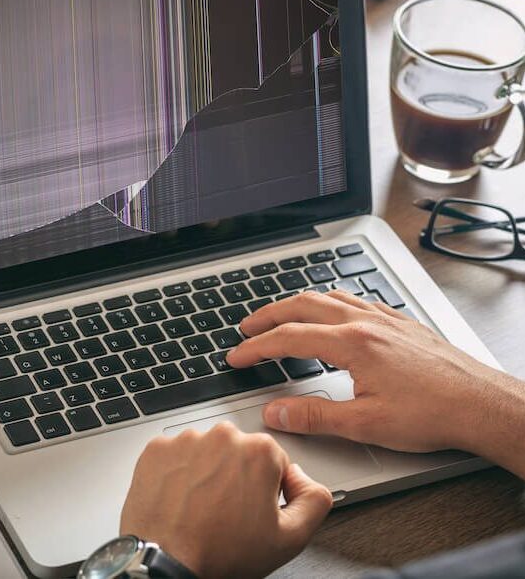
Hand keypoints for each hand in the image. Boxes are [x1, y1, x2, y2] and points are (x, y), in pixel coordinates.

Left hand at [120, 423, 331, 578]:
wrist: (166, 563)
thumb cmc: (221, 553)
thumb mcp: (289, 538)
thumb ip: (314, 500)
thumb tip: (305, 479)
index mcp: (259, 451)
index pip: (273, 461)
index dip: (266, 489)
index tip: (253, 509)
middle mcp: (223, 436)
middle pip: (238, 452)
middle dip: (236, 476)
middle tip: (227, 512)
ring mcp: (187, 439)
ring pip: (206, 451)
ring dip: (206, 472)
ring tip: (201, 507)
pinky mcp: (158, 448)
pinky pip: (175, 455)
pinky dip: (177, 472)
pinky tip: (180, 498)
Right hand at [228, 290, 524, 471]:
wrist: (481, 404)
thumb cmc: (433, 413)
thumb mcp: (366, 424)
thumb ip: (314, 416)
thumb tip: (275, 412)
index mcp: (352, 343)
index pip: (289, 338)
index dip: (257, 347)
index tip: (237, 355)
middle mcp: (365, 322)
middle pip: (303, 305)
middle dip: (268, 315)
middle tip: (247, 327)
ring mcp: (384, 318)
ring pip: (329, 296)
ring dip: (297, 304)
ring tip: (281, 315)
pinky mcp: (399, 322)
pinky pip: (355, 299)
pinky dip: (330, 301)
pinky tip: (333, 311)